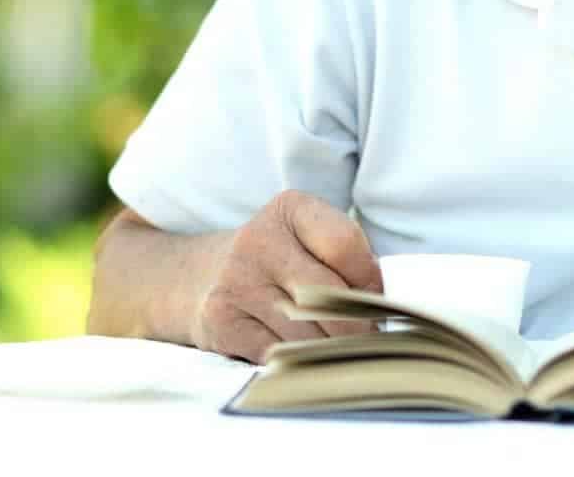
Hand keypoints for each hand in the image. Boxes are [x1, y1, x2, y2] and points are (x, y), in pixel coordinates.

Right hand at [194, 190, 382, 362]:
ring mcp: (236, 282)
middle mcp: (258, 240)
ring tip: (343, 353)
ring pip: (305, 329)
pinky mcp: (221, 323)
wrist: (194, 278)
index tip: (375, 297)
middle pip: (327, 292)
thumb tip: (379, 301)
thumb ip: (344, 257)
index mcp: (289, 209)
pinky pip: (277, 354)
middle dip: (357, 323)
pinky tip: (309, 361)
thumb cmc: (275, 258)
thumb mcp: (306, 236)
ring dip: (333, 349)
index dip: (369, 278)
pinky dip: (300, 364)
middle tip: (369, 338)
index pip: (344, 244)